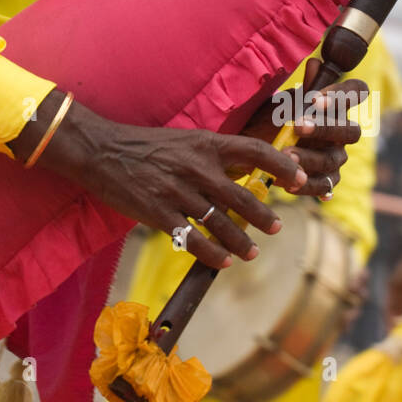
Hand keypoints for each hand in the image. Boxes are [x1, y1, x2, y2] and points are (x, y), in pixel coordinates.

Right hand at [10, 90, 307, 269]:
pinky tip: (223, 261)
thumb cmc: (144, 146)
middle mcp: (195, 167)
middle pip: (241, 196)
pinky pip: (192, 240)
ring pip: (220, 223)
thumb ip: (212, 155)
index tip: (300, 179)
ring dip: (240, 241)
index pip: (255, 151)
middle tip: (276, 227)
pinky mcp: (158, 213)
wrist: (101, 151)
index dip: (282, 166)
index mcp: (205, 144)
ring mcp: (177, 192)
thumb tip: (244, 173)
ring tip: (250, 252)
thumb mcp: (184, 140)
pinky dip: (212, 254)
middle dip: (263, 215)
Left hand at [246, 58, 365, 197]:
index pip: (357, 91)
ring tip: (285, 155)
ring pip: (333, 159)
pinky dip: (307, 185)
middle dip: (325, 128)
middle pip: (350, 130)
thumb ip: (301, 90)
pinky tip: (291, 183)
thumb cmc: (270, 119)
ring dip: (309, 157)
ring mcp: (335, 156)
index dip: (344, 94)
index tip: (316, 99)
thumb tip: (315, 63)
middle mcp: (341, 131)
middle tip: (297, 126)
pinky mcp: (326, 180)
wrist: (250, 147)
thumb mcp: (280, 102)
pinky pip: (324, 185)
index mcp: (335, 105)